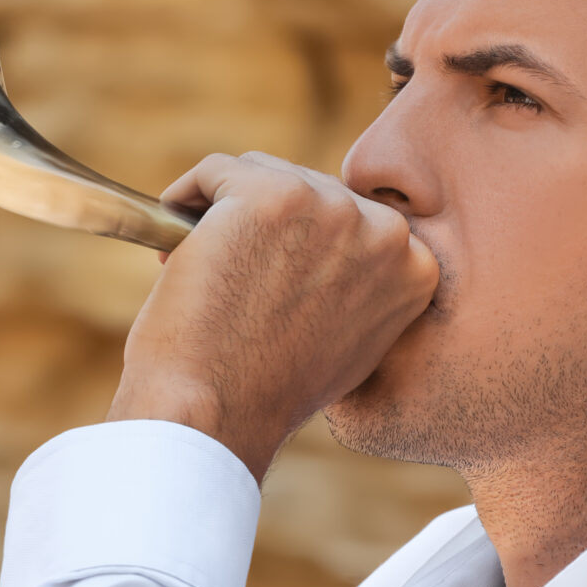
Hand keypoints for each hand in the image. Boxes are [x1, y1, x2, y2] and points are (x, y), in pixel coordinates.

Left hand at [107, 152, 438, 479]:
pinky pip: (215, 172)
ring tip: (206, 272)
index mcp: (416, 268)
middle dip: (265, 227)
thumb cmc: (264, 394)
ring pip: (262, 173)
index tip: (269, 277)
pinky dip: (183, 199)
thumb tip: (322, 251)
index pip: (352, 221)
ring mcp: (331, 209)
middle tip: (230, 278)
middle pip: (311, 189)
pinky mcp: (271, 195)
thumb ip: (353, 288)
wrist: (215, 414)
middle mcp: (386, 232)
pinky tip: (170, 248)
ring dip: (225, 213)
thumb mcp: (343, 343)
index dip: (302, 246)